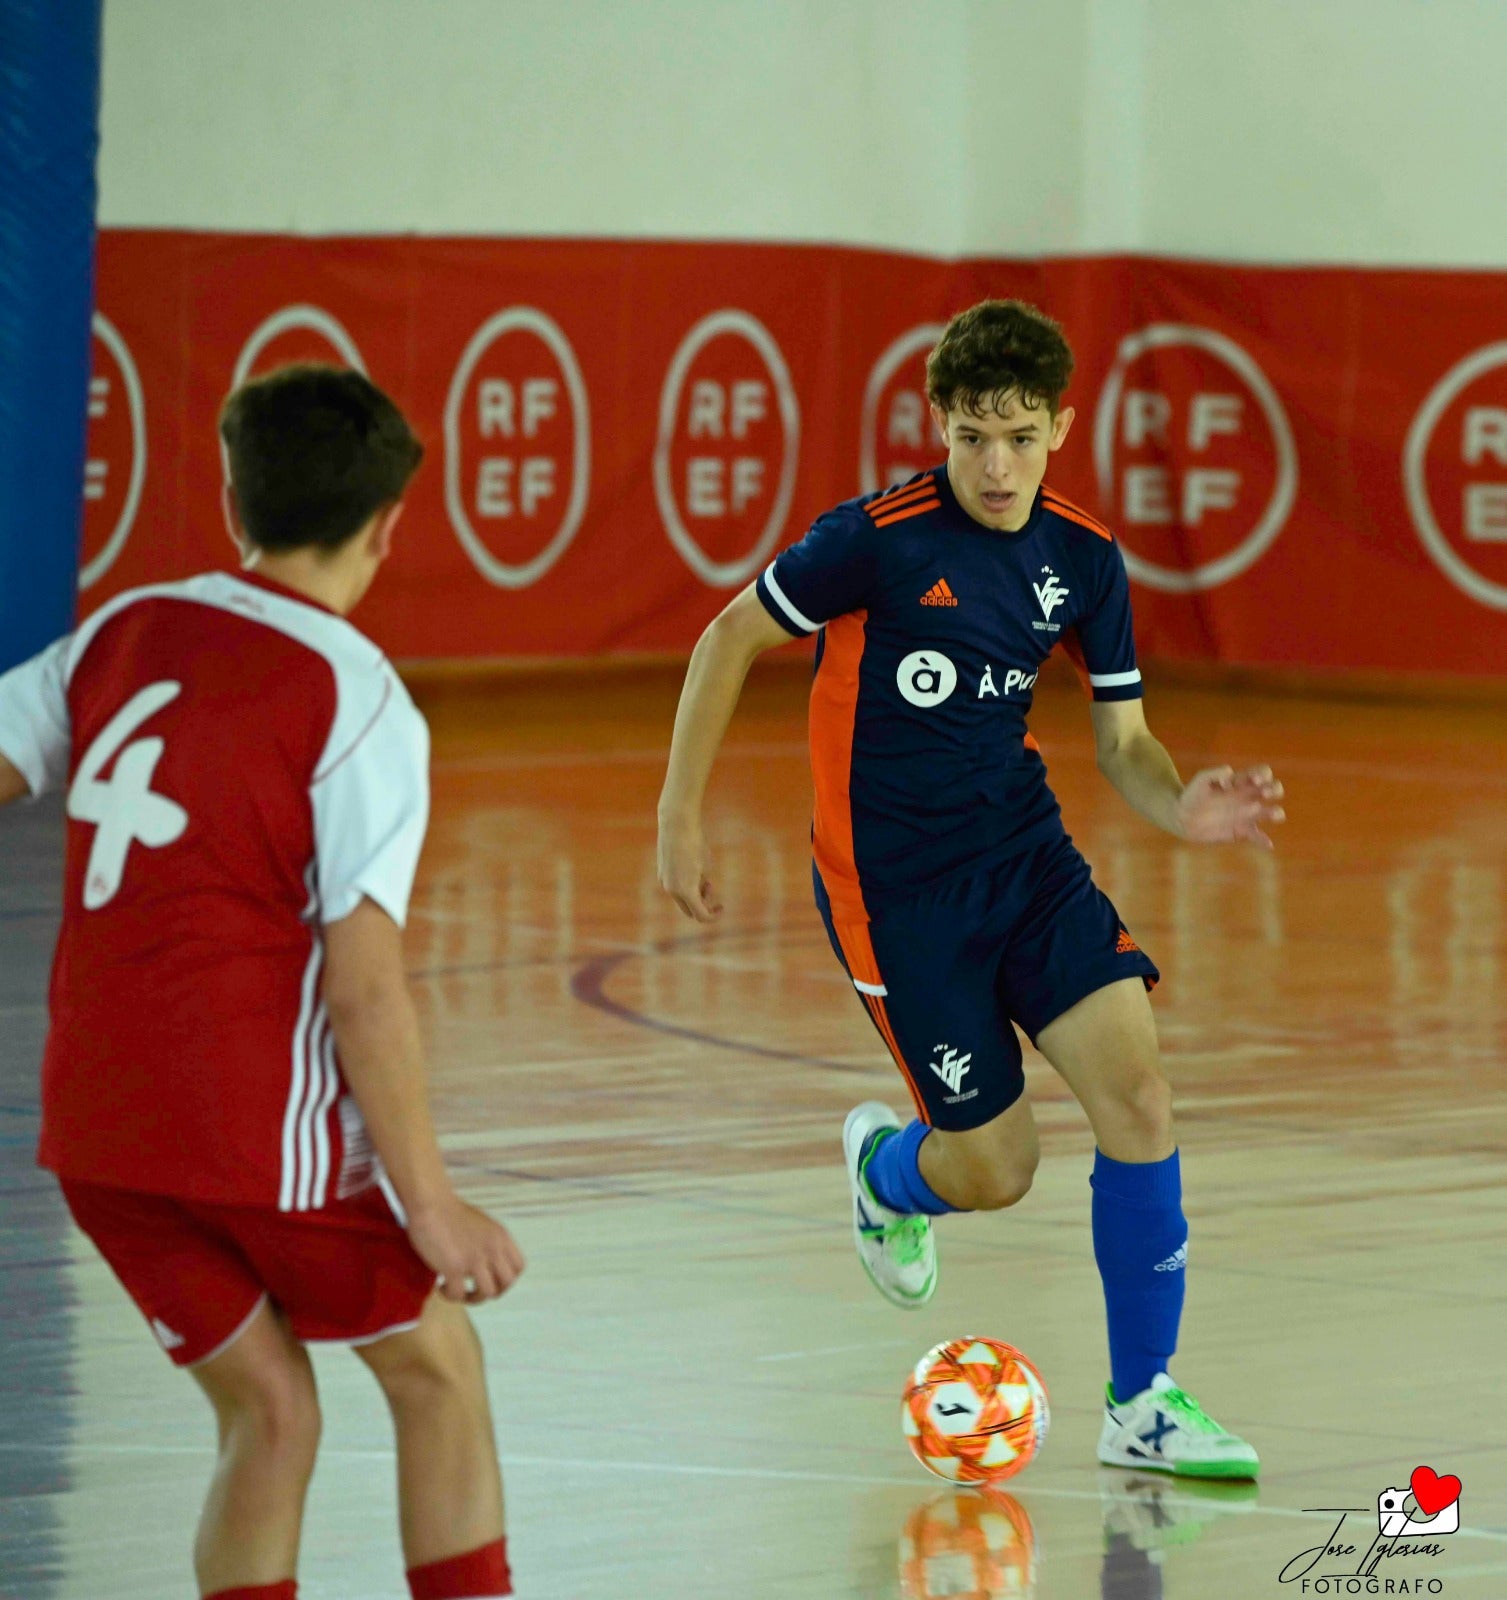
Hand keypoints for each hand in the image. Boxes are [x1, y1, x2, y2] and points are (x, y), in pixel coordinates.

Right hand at [406, 1194, 525, 1303]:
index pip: (518, 1267)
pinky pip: (458, 1293)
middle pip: (507, 1283)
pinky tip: (441, 1285)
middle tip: (474, 1289)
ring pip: (487, 1293)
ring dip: (472, 1297)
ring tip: (456, 1290)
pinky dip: (450, 1295)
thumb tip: (488, 1263)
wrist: (431, 1203)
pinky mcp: (454, 1267)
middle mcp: (493, 1248)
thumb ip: (490, 1242)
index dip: (506, 1279)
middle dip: (492, 1291)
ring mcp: (475, 1258)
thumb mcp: (483, 1225)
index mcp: (501, 1237)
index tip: (491, 1280)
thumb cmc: (451, 1212)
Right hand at [657, 812, 722, 921]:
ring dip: (693, 894)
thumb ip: (703, 885)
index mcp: (686, 891)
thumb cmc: (696, 844)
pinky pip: (675, 888)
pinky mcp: (661, 874)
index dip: (713, 916)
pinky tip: (691, 869)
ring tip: (703, 876)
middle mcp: (672, 890)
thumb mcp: (706, 866)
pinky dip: (684, 886)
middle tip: (712, 888)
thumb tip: (702, 893)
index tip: (721, 908)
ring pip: (681, 899)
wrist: (677, 826)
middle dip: (702, 905)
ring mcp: (664, 882)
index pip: (701, 915)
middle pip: (689, 910)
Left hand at [1177, 764, 1285, 848]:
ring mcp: (1247, 815)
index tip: (1254, 780)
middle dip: (1274, 789)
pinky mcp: (1242, 831)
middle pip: (1273, 789)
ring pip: (1271, 812)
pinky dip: (1264, 840)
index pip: (1262, 773)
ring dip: (1275, 812)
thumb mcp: (1201, 780)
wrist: (1183, 817)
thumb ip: (1214, 773)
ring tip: (1272, 813)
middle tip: (1264, 794)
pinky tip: (1267, 844)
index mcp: (1241, 782)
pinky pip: (1258, 836)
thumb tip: (1230, 772)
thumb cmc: (1192, 795)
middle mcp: (1248, 797)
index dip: (1263, 774)